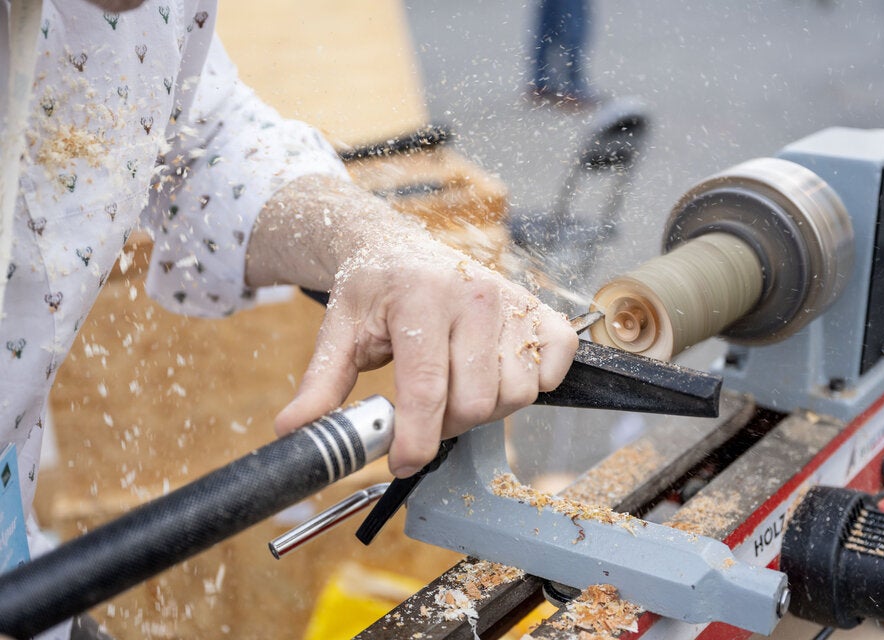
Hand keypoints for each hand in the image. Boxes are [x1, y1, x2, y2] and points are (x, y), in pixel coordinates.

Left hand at [275, 238, 577, 477]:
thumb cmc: (373, 291)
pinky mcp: (539, 310)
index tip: (401, 462)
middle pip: (477, 403)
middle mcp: (475, 296)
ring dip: (487, 408)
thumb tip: (293, 432)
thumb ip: (320, 384)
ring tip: (457, 389)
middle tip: (425, 414)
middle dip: (447, 425)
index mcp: (421, 299)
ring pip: (517, 394)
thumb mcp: (339, 331)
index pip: (426, 390)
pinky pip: (555, 369)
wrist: (402, 248)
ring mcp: (513, 301)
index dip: (415, 440)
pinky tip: (497, 372)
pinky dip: (533, 384)